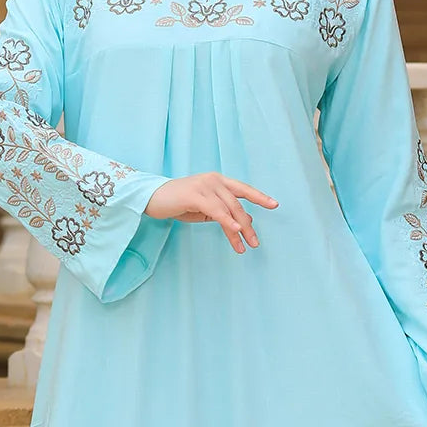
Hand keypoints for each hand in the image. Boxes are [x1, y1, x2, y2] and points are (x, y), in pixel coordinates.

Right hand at [144, 173, 278, 253]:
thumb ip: (224, 213)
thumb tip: (246, 222)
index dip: (259, 197)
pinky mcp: (195, 195)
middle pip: (238, 204)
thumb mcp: (205, 209)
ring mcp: (205, 186)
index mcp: (218, 181)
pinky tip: (235, 231)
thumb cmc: (178, 203)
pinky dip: (227, 221)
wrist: (152, 197)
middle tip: (255, 243)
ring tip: (246, 246)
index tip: (274, 205)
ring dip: (240, 230)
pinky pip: (216, 210)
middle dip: (248, 226)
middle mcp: (214, 180)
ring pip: (229, 209)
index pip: (243, 189)